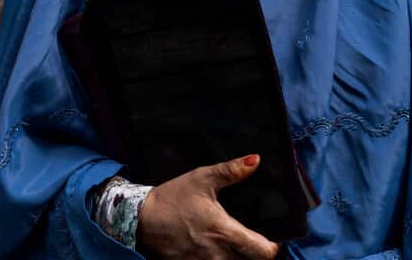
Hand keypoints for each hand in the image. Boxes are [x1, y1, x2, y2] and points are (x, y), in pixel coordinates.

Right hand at [136, 154, 281, 259]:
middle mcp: (217, 254)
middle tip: (254, 242)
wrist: (139, 219)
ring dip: (237, 258)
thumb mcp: (202, 179)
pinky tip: (217, 251)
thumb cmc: (172, 198)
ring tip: (235, 246)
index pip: (263, 252)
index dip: (272, 248)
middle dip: (255, 254)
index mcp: (224, 231)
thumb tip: (256, 160)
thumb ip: (231, 171)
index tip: (272, 240)